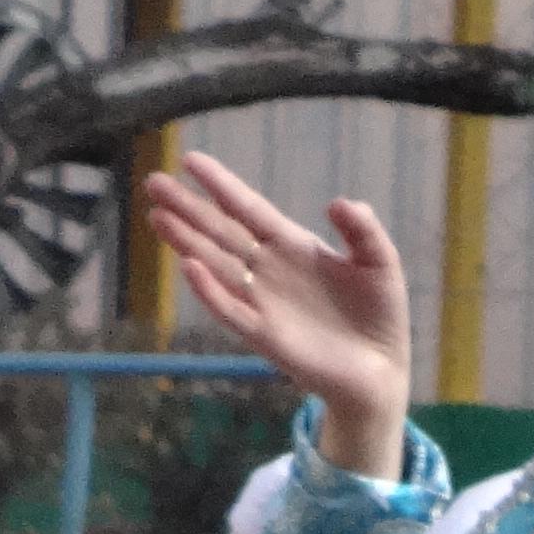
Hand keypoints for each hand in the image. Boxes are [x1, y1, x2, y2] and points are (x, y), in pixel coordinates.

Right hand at [139, 152, 410, 477]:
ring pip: (216, 265)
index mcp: (293, 246)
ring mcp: (264, 303)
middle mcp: (270, 270)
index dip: (221, 185)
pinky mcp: (266, 336)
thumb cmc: (379, 315)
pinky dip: (210, 290)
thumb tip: (339, 203)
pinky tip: (190, 266)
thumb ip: (363, 230)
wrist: (381, 372)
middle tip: (153, 183)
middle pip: (221, 232)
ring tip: (157, 217)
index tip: (191, 161)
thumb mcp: (380, 262)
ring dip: (187, 241)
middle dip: (188, 208)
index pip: (248, 209)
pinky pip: (231, 310)